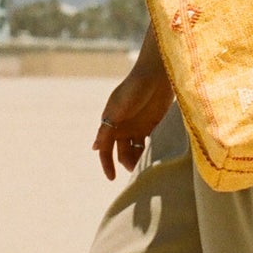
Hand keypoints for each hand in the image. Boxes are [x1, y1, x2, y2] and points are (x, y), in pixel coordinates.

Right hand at [92, 57, 171, 179]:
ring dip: (139, 159)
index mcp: (111, 122)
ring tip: (148, 167)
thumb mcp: (118, 107)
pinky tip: (157, 156)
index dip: (107, 164)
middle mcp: (123, 127)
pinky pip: (149, 143)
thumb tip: (95, 148)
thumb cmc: (134, 87)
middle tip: (139, 171)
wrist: (158, 73)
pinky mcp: (153, 124)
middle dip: (128, 163)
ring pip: (136, 150)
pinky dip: (151, 151)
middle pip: (122, 153)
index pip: (106, 150)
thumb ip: (107, 127)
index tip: (112, 179)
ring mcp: (138, 126)